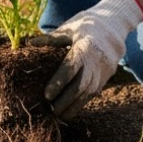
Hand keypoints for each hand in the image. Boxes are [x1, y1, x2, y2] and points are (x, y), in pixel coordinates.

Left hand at [29, 0, 142, 120]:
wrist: (112, 30)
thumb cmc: (84, 27)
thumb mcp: (69, 28)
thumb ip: (51, 39)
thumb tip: (30, 43)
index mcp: (85, 46)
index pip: (71, 68)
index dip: (59, 82)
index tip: (46, 95)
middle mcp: (96, 62)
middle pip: (80, 86)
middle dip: (65, 101)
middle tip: (50, 110)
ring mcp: (102, 72)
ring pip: (88, 94)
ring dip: (73, 106)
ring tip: (58, 114)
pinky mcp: (105, 78)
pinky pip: (93, 94)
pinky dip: (81, 104)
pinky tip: (69, 111)